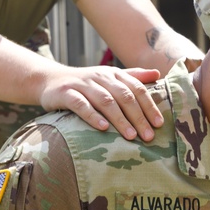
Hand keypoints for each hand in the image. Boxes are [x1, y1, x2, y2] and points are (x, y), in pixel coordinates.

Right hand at [40, 64, 162, 141]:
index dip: (149, 106)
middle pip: (124, 96)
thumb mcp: (109, 77)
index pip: (136, 88)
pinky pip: (81, 105)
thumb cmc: (86, 84)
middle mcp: (100, 77)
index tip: (159, 124)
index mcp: (114, 74)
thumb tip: (157, 73)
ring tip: (131, 136)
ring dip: (120, 119)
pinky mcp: (66, 93)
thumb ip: (133, 76)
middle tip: (148, 136)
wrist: (50, 80)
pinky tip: (103, 128)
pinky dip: (93, 116)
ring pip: (105, 101)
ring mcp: (82, 84)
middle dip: (138, 116)